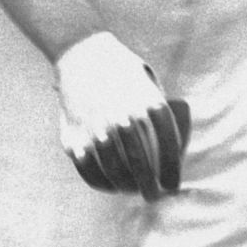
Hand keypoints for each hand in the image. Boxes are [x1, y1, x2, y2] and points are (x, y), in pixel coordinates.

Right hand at [52, 32, 188, 200]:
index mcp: (148, 102)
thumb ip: (157, 110)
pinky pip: (86, 165)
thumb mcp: (147, 81)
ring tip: (128, 191)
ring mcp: (96, 124)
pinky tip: (105, 184)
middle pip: (141, 163)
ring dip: (123, 186)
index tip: (173, 186)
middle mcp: (123, 115)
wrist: (80, 50)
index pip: (168, 145)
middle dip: (149, 187)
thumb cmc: (121, 68)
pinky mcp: (73, 130)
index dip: (172, 170)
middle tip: (153, 197)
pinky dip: (97, 179)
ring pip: (113, 168)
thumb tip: (169, 145)